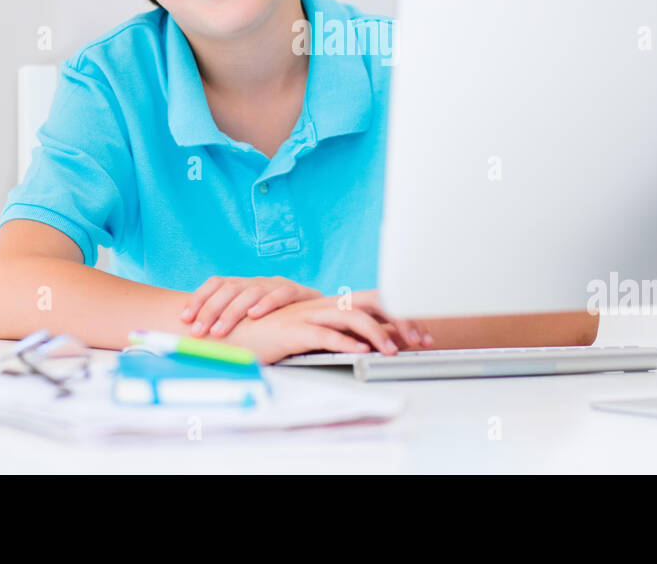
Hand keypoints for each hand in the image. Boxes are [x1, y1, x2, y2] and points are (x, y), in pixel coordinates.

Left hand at [181, 276, 321, 338]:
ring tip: (219, 330)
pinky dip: (267, 303)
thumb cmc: (278, 324)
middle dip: (210, 309)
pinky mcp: (299, 291)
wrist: (322, 315)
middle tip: (198, 331)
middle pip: (229, 288)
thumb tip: (195, 338)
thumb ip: (229, 325)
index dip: (199, 298)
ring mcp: (278, 285)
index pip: (216, 283)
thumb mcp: (250, 322)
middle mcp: (258, 281)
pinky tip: (255, 316)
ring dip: (233, 311)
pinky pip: (282, 293)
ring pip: (251, 290)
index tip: (184, 318)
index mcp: (243, 285)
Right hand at [223, 294, 428, 364]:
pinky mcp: (295, 330)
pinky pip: (326, 334)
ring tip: (394, 351)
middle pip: (373, 302)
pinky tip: (361, 353)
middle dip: (401, 318)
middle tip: (421, 339)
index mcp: (331, 304)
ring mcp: (310, 315)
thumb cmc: (271, 334)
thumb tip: (368, 345)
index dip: (401, 316)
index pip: (376, 302)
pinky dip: (347, 343)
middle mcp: (325, 304)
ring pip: (353, 317)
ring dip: (378, 334)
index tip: (423, 334)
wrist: (234, 330)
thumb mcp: (311, 331)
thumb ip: (338, 334)